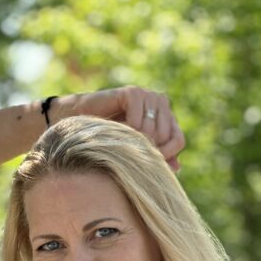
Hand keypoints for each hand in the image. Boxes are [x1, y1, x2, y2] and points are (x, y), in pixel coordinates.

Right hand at [53, 86, 185, 171]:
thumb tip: (178, 168)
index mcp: (165, 117)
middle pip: (166, 137)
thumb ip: (156, 160)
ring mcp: (147, 95)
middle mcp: (160, 102)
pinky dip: (125, 130)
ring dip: (133, 141)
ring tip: (119, 137)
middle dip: (146, 149)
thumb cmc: (109, 141)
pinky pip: (137, 121)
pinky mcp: (132, 92)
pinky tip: (115, 127)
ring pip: (152, 131)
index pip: (178, 140)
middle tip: (127, 149)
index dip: (167, 155)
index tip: (150, 165)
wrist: (81, 124)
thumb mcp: (135, 153)